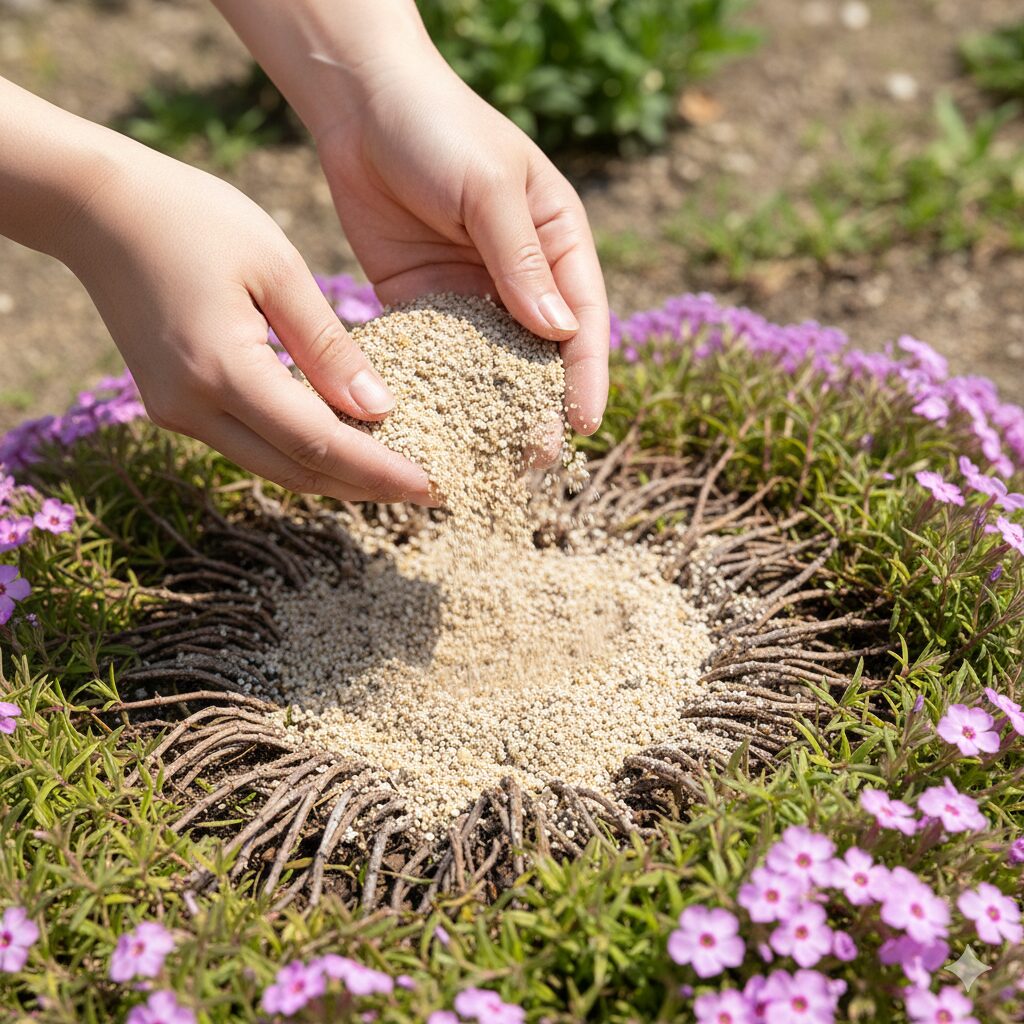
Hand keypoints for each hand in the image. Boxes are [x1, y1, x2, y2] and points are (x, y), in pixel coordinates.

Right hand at [60, 143, 432, 504]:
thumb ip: (328, 345)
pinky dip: (301, 450)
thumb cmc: (192, 218)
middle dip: (366, 487)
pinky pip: (251, 444)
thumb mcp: (276, 268)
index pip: (319, 443)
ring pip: (274, 466)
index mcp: (222, 371)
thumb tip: (380, 409)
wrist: (96, 208)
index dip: (380, 470)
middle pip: (298, 471)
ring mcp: (177, 413)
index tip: (432, 486)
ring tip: (396, 474)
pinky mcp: (174, 405)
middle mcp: (193, 408)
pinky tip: (343, 442)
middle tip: (429, 491)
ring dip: (336, 475)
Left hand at [314, 57, 609, 434]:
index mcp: (558, 242)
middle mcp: (521, 274)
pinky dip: (437, 385)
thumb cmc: (440, 129)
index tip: (582, 425)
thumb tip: (558, 333)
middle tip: (532, 459)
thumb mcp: (490, 189)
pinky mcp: (423, 298)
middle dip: (538, 405)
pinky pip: (436, 351)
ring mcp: (471, 289)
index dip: (586, 374)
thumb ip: (521, 260)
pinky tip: (433, 423)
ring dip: (490, 408)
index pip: (583, 318)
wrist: (359, 104)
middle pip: (539, 352)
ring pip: (490, 361)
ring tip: (486, 457)